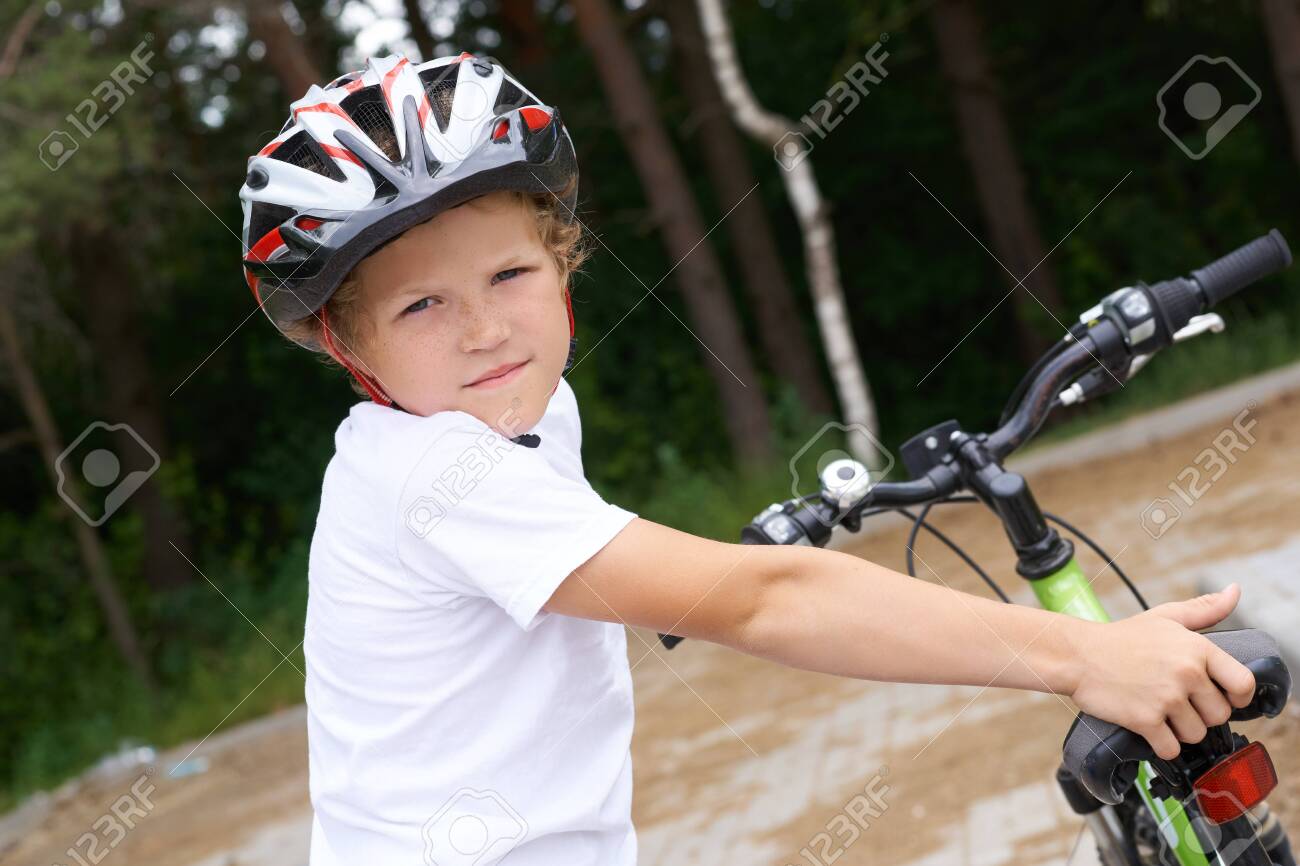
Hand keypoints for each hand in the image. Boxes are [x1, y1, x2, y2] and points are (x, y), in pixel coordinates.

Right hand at [1065, 583, 1256, 759]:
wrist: (1077, 655)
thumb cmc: (1122, 638)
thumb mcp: (1165, 617)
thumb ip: (1205, 609)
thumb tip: (1235, 591)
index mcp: (1197, 649)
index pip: (1243, 683)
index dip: (1238, 696)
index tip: (1224, 697)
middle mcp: (1186, 673)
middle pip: (1219, 714)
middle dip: (1201, 713)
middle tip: (1178, 702)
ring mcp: (1166, 698)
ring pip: (1196, 734)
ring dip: (1181, 731)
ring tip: (1161, 712)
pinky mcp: (1145, 720)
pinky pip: (1171, 749)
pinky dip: (1162, 745)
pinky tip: (1150, 728)